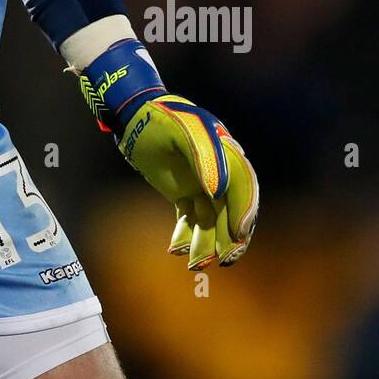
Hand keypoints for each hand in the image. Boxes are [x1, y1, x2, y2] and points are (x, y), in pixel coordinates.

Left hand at [74, 39, 258, 270]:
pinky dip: (184, 236)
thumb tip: (219, 191)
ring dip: (206, 243)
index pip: (244, 186)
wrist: (133, 113)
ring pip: (211, 220)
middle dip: (229, 237)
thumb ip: (204, 156)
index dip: (244, 210)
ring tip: (194, 264)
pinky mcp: (184, 193)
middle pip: (231, 209)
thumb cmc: (160, 117)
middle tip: (222, 260)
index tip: (238, 234)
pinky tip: (174, 249)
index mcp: (227, 152)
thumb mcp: (181, 130)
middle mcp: (219, 171)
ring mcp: (202, 184)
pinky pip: (190, 220)